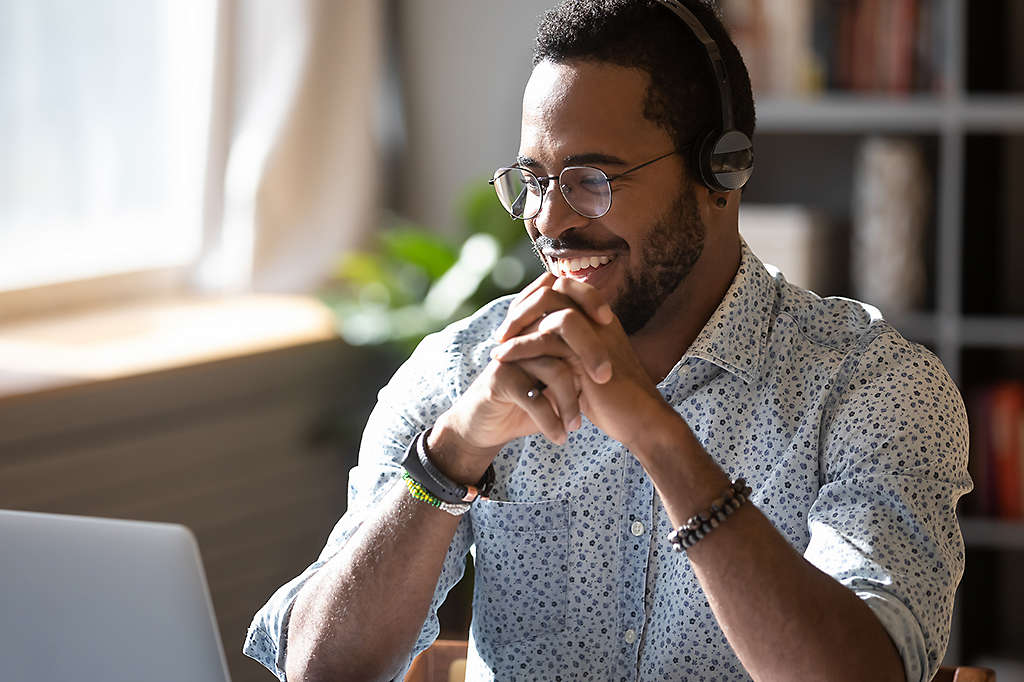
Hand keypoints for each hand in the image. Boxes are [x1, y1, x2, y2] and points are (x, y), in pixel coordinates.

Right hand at [429, 272, 614, 481]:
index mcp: (538, 328)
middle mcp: (524, 335)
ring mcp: (511, 356)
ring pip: (554, 369)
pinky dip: (551, 421)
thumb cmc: (529, 400)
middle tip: (604, 379)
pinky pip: (534, 398)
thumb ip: (578, 361)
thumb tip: (619, 353)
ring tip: (577, 426)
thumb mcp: (557, 380)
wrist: (488, 426)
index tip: (610, 321)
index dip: (589, 299)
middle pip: (563, 328)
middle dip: (591, 353)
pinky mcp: (499, 380)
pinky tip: (560, 437)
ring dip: (570, 402)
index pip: (564, 295)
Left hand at [490, 275, 671, 448]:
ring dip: (518, 322)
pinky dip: (519, 346)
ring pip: (550, 306)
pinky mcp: (588, 353)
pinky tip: (502, 358)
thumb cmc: (613, 400)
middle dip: (522, 306)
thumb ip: (567, 350)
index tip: (514, 321)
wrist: (640, 422)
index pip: (563, 287)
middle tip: (502, 332)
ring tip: (498, 344)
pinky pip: (547, 337)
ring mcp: (596, 332)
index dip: (535, 298)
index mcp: (601, 318)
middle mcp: (599, 318)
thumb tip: (538, 342)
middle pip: (554, 288)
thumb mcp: (586, 368)